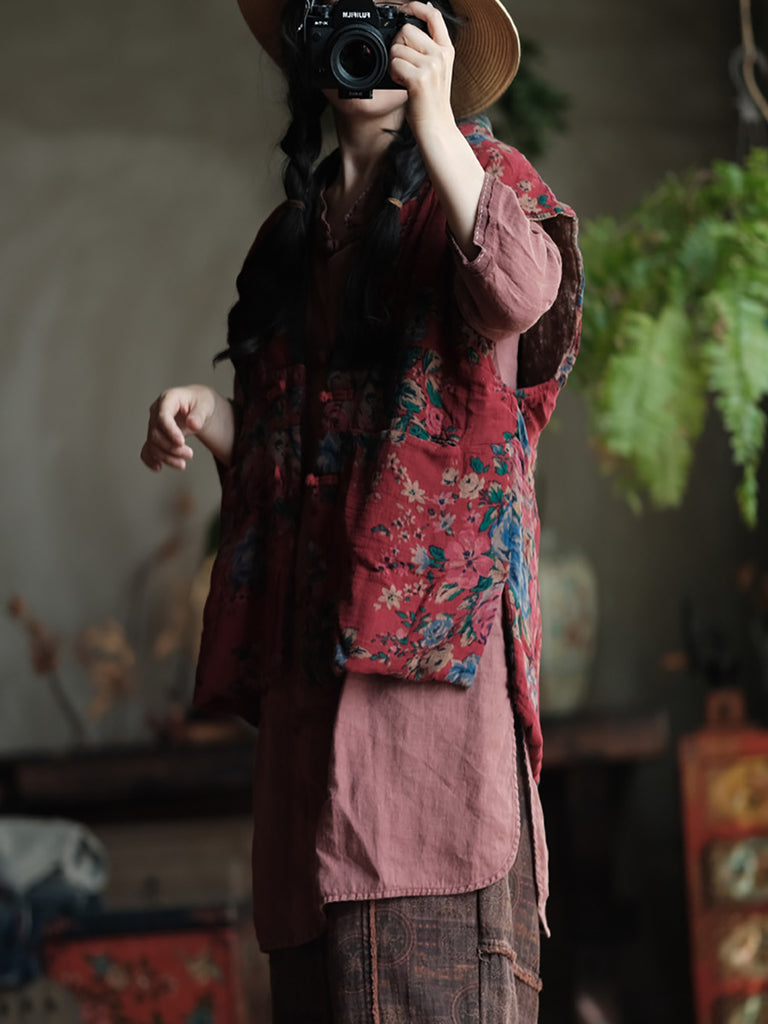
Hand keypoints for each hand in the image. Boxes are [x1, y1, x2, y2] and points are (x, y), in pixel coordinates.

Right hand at [141, 385, 219, 471]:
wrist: (198, 406)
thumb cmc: (201, 402)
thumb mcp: (206, 405)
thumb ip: (199, 414)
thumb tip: (192, 424)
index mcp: (168, 399)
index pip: (162, 416)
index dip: (170, 431)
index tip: (181, 442)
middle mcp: (156, 411)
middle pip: (155, 433)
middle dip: (171, 448)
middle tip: (189, 455)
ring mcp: (154, 424)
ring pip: (153, 444)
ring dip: (166, 457)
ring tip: (182, 464)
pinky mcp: (155, 436)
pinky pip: (147, 449)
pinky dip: (150, 459)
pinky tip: (158, 468)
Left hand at [389, 2, 454, 135]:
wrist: (437, 128)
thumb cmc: (431, 102)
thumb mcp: (435, 71)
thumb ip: (426, 50)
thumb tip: (404, 33)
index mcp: (446, 50)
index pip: (433, 15)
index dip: (416, 7)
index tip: (404, 7)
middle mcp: (441, 55)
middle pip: (407, 30)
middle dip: (397, 45)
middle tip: (403, 65)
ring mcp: (431, 66)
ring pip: (397, 48)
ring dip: (393, 62)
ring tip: (404, 78)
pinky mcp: (419, 79)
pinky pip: (394, 64)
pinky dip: (392, 74)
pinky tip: (402, 84)